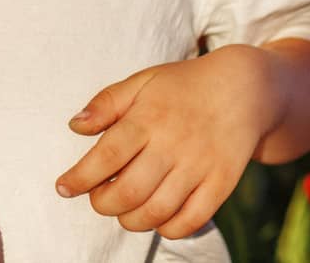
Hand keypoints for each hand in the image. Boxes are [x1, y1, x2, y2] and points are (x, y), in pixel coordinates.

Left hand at [55, 45, 274, 238]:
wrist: (246, 88)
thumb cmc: (184, 86)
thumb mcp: (144, 81)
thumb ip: (107, 103)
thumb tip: (74, 126)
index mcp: (150, 117)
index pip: (106, 156)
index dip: (80, 178)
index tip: (63, 187)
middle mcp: (174, 144)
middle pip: (128, 192)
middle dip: (102, 204)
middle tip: (99, 198)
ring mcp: (201, 166)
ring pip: (157, 211)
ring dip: (130, 220)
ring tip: (124, 209)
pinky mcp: (222, 183)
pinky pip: (191, 220)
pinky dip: (168, 228)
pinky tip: (158, 216)